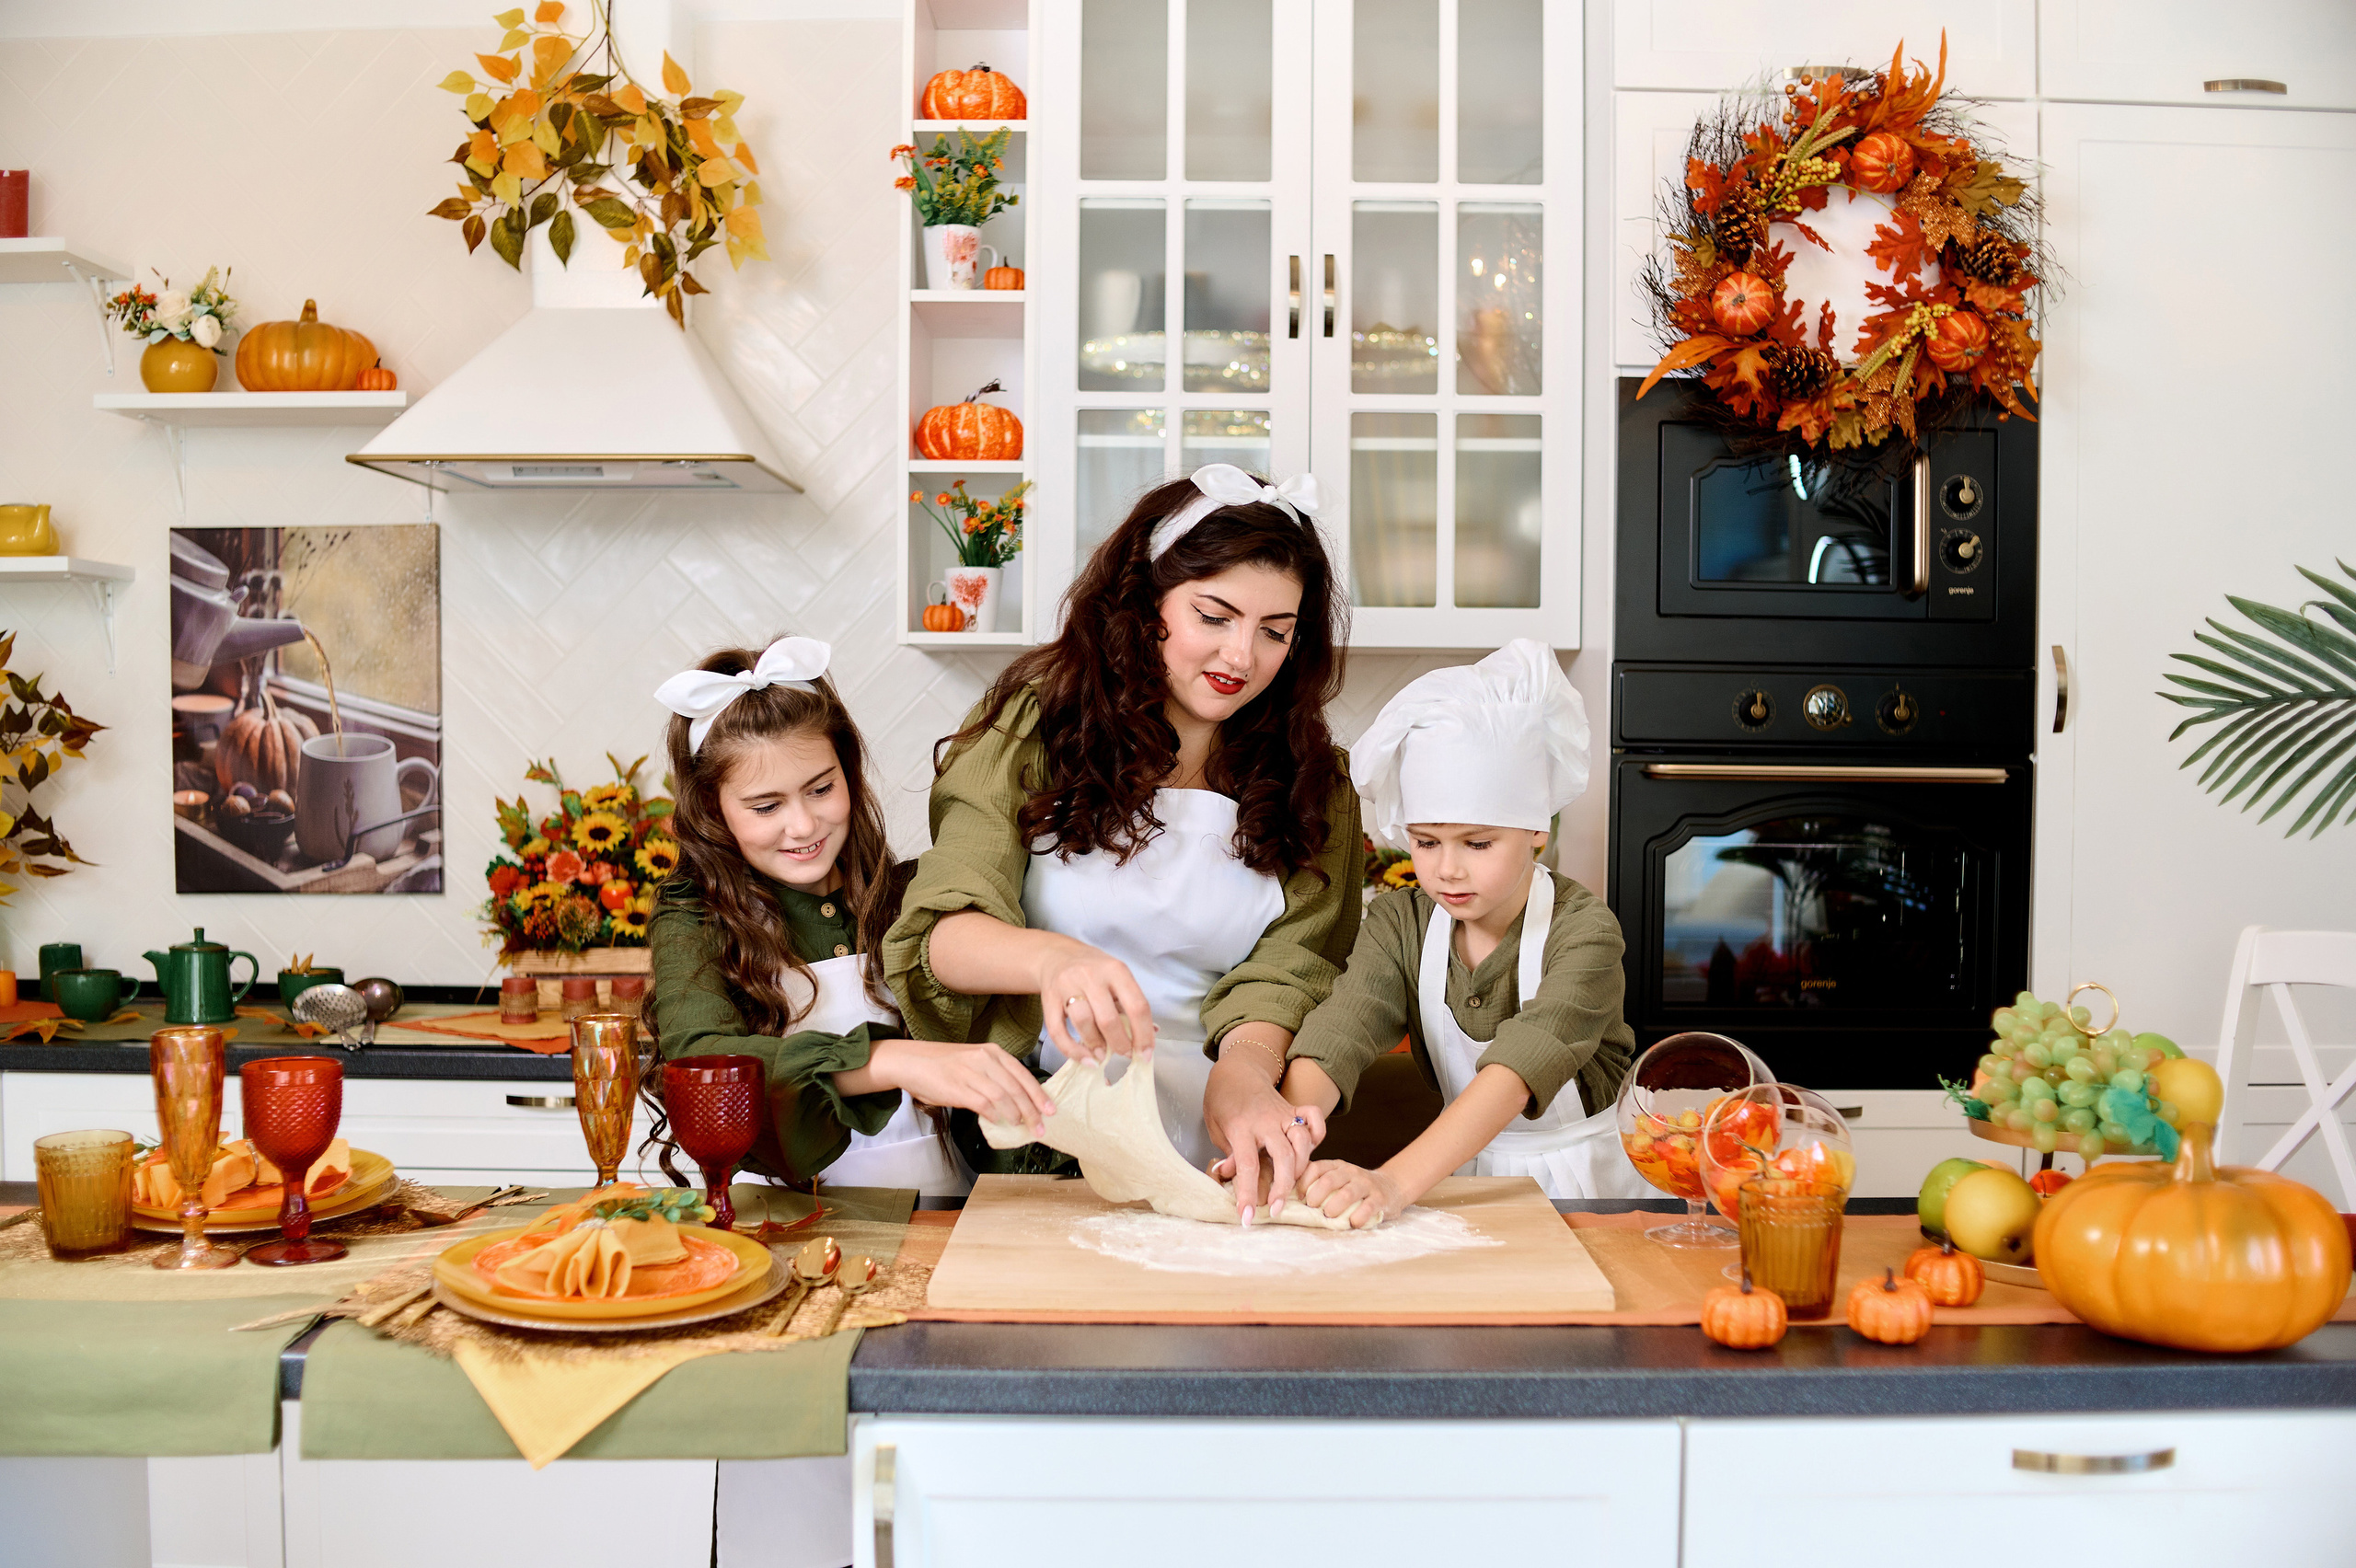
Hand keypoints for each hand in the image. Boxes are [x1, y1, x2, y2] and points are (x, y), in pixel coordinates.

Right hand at [866, 1038, 1054, 1137]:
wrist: (912, 1061)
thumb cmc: (943, 1065)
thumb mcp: (975, 1062)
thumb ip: (995, 1077)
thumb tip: (1016, 1102)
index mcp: (993, 1052)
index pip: (1023, 1075)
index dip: (1039, 1094)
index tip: (1050, 1110)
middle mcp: (984, 1059)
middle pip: (1017, 1088)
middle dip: (1032, 1110)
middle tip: (1039, 1126)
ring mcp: (971, 1073)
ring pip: (1003, 1097)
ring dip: (1016, 1115)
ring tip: (1021, 1126)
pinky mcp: (958, 1087)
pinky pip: (983, 1104)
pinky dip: (994, 1115)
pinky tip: (999, 1122)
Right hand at [1035, 938, 1156, 1065]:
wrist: (1057, 956)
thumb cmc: (1095, 971)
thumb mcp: (1118, 978)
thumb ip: (1132, 1005)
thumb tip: (1152, 1033)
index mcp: (1116, 970)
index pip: (1137, 1006)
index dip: (1143, 1034)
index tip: (1145, 1054)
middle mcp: (1092, 976)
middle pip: (1108, 1018)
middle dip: (1120, 1043)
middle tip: (1125, 1054)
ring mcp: (1067, 986)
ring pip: (1083, 1022)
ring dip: (1096, 1045)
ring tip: (1102, 1055)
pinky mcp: (1049, 999)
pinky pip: (1058, 1031)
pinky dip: (1072, 1050)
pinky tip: (1085, 1059)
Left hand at [1205, 1090, 1326, 1223]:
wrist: (1236, 1071)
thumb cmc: (1222, 1102)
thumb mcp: (1216, 1128)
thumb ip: (1228, 1152)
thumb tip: (1229, 1175)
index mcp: (1241, 1128)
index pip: (1248, 1166)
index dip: (1247, 1194)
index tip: (1247, 1218)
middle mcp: (1266, 1121)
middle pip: (1284, 1156)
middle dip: (1282, 1187)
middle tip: (1276, 1209)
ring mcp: (1283, 1113)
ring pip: (1303, 1141)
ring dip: (1301, 1167)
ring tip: (1292, 1185)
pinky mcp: (1295, 1109)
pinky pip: (1315, 1119)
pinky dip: (1318, 1134)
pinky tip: (1310, 1150)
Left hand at [1299, 1159, 1406, 1229]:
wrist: (1392, 1187)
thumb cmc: (1356, 1188)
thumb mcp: (1339, 1179)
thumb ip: (1319, 1182)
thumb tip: (1288, 1194)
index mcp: (1337, 1167)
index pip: (1315, 1168)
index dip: (1303, 1183)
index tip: (1298, 1198)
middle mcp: (1351, 1172)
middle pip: (1329, 1180)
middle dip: (1316, 1196)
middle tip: (1312, 1208)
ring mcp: (1366, 1184)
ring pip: (1347, 1194)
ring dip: (1334, 1207)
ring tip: (1329, 1216)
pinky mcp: (1380, 1198)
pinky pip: (1367, 1208)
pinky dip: (1357, 1218)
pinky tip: (1352, 1223)